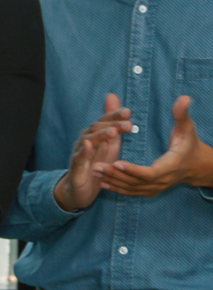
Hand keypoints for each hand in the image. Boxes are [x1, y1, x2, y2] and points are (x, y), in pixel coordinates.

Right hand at [53, 93, 131, 210]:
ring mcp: (79, 153)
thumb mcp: (108, 143)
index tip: (129, 112)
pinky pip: (78, 157)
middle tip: (128, 123)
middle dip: (112, 124)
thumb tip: (113, 97)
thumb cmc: (96, 164)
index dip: (115, 116)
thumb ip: (113, 124)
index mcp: (95, 135)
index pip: (104, 121)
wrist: (80, 188)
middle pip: (96, 128)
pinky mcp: (76, 167)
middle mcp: (85, 141)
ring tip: (113, 132)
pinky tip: (89, 145)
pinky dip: (83, 151)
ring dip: (100, 135)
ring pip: (88, 140)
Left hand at [95, 96, 212, 195]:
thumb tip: (184, 98)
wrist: (196, 165)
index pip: (149, 172)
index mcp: (170, 166)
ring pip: (131, 188)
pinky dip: (117, 188)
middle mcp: (162, 181)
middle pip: (135, 182)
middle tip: (95, 165)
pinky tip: (102, 182)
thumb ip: (181, 114)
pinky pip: (132, 192)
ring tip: (93, 171)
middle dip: (114, 174)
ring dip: (112, 181)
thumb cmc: (190, 144)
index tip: (115, 162)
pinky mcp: (150, 189)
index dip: (132, 169)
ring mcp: (156, 187)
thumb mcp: (187, 128)